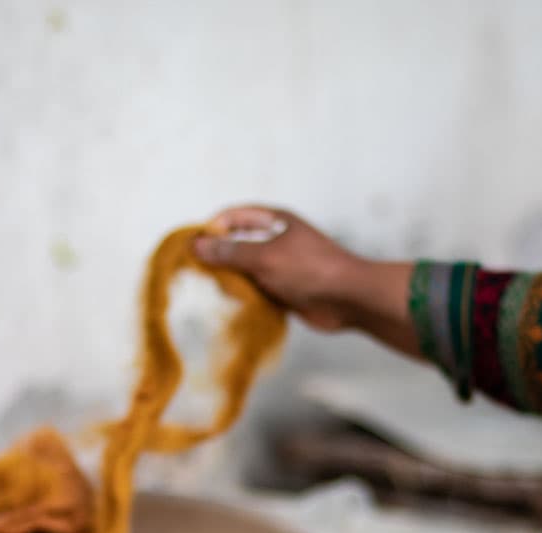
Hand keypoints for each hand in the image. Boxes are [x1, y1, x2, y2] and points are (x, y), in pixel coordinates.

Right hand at [194, 206, 363, 330]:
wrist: (349, 299)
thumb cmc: (310, 269)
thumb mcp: (265, 257)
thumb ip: (230, 252)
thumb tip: (197, 245)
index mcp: (273, 221)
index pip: (233, 217)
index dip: (211, 228)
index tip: (192, 247)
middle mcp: (275, 241)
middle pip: (237, 244)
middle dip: (217, 257)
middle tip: (196, 273)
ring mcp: (280, 266)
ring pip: (245, 270)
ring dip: (230, 280)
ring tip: (211, 291)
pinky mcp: (285, 290)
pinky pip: (257, 290)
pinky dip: (244, 297)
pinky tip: (231, 306)